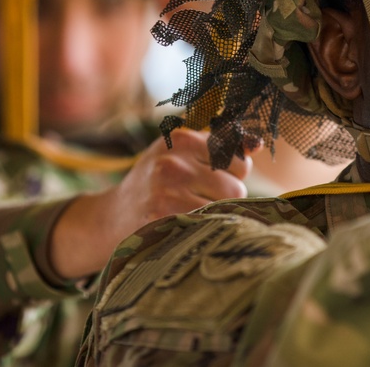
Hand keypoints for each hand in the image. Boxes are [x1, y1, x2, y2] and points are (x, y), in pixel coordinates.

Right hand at [50, 129, 251, 278]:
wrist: (111, 216)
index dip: (234, 174)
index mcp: (180, 138)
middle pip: (236, 187)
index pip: (238, 159)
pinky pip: (207, 226)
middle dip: (226, 198)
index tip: (215, 178)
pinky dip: (204, 230)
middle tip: (202, 200)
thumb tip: (258, 144)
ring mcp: (166, 191)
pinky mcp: (162, 219)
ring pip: (225, 209)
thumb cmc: (156, 181)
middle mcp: (173, 161)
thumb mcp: (181, 153)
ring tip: (194, 212)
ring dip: (216, 215)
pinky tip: (186, 227)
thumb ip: (222, 144)